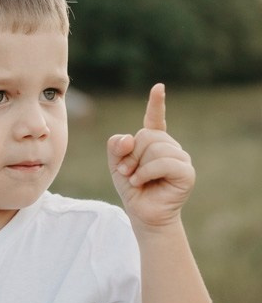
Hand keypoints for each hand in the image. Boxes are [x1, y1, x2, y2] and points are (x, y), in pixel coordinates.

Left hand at [107, 83, 194, 228]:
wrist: (143, 214)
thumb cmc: (133, 189)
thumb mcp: (117, 165)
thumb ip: (116, 147)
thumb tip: (128, 138)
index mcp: (155, 143)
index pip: (155, 119)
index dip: (156, 104)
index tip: (158, 88)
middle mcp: (170, 147)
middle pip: (147, 136)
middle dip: (131, 155)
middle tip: (127, 172)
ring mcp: (181, 158)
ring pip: (155, 148)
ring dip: (137, 166)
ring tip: (135, 179)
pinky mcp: (186, 172)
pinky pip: (162, 162)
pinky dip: (146, 172)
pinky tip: (141, 182)